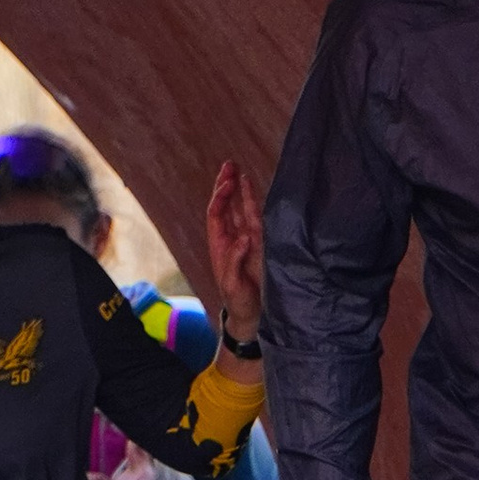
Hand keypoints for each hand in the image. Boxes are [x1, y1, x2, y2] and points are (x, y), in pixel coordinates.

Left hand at [206, 159, 263, 343]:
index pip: (216, 214)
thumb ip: (235, 260)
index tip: (227, 184)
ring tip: (240, 170)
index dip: (220, 198)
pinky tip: (254, 191)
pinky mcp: (262, 245)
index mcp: (220, 245)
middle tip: (229, 164)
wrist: (252, 315)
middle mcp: (233, 238)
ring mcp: (248, 240)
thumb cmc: (238, 301)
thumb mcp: (232, 284)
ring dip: (241, 190)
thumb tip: (245, 237)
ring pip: (242, 209)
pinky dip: (255, 204)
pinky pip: (258, 220)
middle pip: (227, 206)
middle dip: (227, 185)